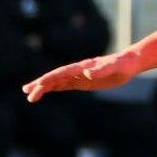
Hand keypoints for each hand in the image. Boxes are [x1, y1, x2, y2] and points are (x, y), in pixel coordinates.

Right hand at [23, 52, 138, 100]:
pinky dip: (54, 87)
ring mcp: (79, 76)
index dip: (50, 79)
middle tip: (27, 92)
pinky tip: (45, 91)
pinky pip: (65, 85)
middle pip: (55, 77)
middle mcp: (78, 70)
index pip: (62, 73)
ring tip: (29, 94)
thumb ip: (101, 70)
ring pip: (57, 81)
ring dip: (43, 87)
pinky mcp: (83, 81)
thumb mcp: (115, 68)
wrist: (129, 62)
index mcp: (83, 67)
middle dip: (41, 84)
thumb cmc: (122, 64)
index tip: (39, 85)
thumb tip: (87, 73)